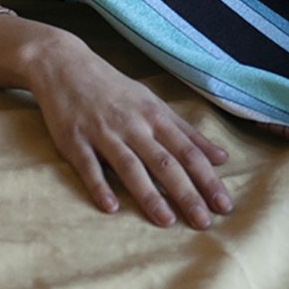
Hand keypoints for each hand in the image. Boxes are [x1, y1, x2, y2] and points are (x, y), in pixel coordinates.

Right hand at [0, 13, 231, 227]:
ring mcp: (102, 133)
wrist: (64, 66)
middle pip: (165, 162)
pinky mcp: (74, 140)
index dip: (207, 179)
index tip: (224, 205)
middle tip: (204, 223)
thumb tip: (221, 157)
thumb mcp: (154, 104)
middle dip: (186, 193)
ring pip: (130, 167)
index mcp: (155, 116)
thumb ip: (186, 132)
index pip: (188, 151)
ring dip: (149, 195)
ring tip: (167, 221)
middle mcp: (133, 125)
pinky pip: (88, 166)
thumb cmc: (114, 89)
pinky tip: (110, 207)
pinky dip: (99, 186)